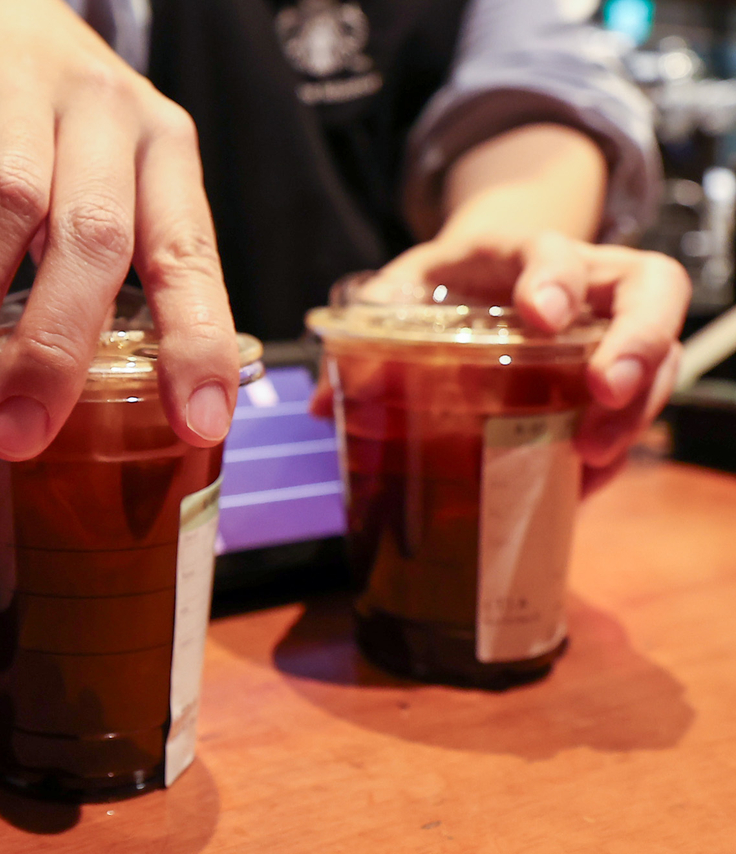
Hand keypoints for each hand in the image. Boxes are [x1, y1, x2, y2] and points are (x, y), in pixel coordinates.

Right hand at [0, 0, 238, 460]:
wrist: (0, 9)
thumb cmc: (69, 134)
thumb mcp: (120, 182)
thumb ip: (119, 277)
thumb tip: (97, 417)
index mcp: (165, 153)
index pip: (190, 253)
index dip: (196, 340)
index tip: (195, 422)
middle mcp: (107, 116)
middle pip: (93, 235)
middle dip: (55, 344)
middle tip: (18, 429)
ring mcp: (26, 92)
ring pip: (6, 204)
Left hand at [311, 231, 690, 492]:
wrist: (484, 268)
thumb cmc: (446, 279)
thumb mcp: (400, 289)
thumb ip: (364, 335)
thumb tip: (320, 404)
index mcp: (520, 252)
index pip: (553, 248)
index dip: (556, 278)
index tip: (542, 317)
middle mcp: (587, 277)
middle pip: (651, 291)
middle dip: (637, 342)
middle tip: (606, 391)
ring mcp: (612, 321)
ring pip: (659, 353)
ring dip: (634, 410)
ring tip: (592, 456)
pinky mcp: (617, 366)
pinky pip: (639, 403)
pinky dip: (616, 445)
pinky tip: (583, 479)